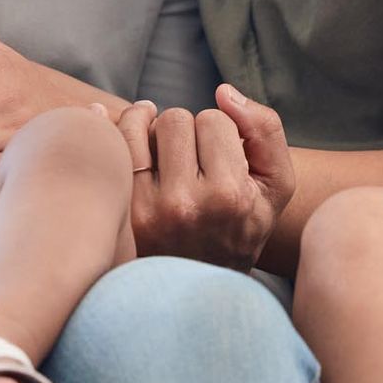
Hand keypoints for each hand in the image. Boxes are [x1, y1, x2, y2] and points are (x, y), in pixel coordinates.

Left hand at [119, 83, 294, 269]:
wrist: (203, 291)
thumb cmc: (242, 227)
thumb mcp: (275, 186)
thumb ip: (265, 130)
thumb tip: (223, 92)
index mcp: (229, 196)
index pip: (214, 119)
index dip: (217, 133)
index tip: (218, 159)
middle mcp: (184, 205)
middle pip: (174, 119)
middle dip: (183, 132)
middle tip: (189, 162)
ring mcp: (143, 212)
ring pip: (136, 126)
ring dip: (148, 132)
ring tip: (161, 156)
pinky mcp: (114, 214)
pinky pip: (106, 146)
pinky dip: (114, 136)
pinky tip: (129, 151)